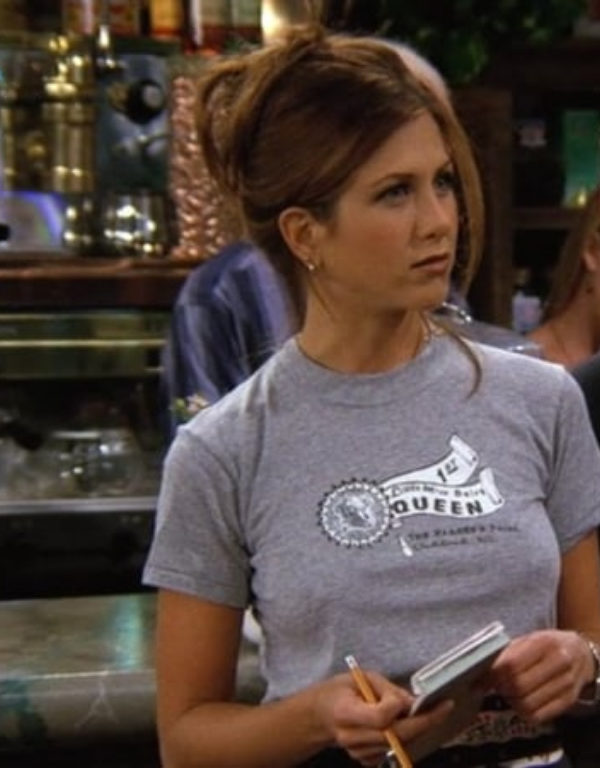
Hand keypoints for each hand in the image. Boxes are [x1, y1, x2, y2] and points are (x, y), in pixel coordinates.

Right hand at [312, 670, 452, 766]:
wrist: (320, 715)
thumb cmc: (340, 690)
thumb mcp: (360, 677)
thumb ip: (387, 689)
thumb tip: (413, 702)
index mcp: (345, 712)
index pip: (380, 717)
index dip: (401, 708)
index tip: (421, 699)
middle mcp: (350, 737)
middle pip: (394, 735)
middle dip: (423, 722)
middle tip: (444, 708)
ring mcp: (357, 753)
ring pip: (397, 744)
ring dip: (414, 729)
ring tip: (418, 712)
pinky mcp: (365, 760)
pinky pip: (393, 751)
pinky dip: (403, 737)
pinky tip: (399, 724)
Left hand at [489, 629, 593, 722]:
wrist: (581, 654)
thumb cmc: (547, 645)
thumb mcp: (528, 639)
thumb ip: (507, 653)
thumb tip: (482, 671)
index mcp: (544, 643)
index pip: (512, 664)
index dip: (493, 674)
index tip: (483, 678)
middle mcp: (559, 663)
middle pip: (519, 686)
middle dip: (501, 688)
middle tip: (496, 685)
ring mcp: (566, 684)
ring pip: (527, 704)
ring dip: (511, 701)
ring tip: (509, 693)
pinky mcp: (568, 701)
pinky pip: (539, 716)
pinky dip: (524, 712)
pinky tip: (521, 702)